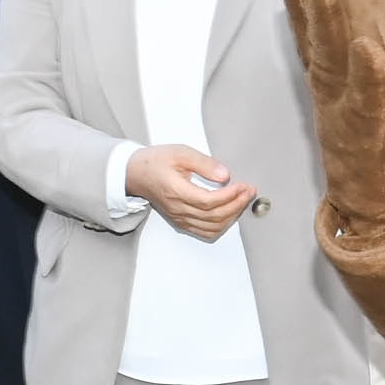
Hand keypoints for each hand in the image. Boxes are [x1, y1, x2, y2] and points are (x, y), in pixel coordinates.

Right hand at [126, 142, 258, 241]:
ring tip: (242, 201)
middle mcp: (177, 208)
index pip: (209, 201)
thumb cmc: (155, 162)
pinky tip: (230, 213)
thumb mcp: (180, 153)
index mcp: (176, 191)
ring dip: (231, 216)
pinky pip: (205, 232)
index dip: (230, 195)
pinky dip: (221, 226)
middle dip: (237, 204)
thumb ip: (204, 163)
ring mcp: (179, 218)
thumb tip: (224, 175)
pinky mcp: (181, 222)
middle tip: (249, 191)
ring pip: (212, 227)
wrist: (135, 174)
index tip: (242, 185)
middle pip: (214, 216)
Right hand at [283, 0, 384, 244]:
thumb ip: (364, 79)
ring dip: (326, 24)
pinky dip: (367, 75)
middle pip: (315, 46)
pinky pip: (368, 102)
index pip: (311, 43)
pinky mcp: (368, 139)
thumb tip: (376, 35)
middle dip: (305, 5)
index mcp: (333, 92)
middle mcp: (333, 100)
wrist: (378, 217)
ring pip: (332, 65)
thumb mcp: (366, 112)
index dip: (299, 6)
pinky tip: (367, 48)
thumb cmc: (377, 160)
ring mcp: (346, 118)